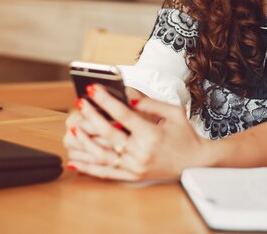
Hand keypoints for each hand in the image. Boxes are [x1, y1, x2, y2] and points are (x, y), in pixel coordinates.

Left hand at [64, 84, 208, 180]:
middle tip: (79, 102)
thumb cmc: (184, 135)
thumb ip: (149, 103)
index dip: (106, 101)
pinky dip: (89, 168)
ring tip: (71, 130)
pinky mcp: (132, 176)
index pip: (123, 115)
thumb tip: (127, 95)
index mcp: (152, 134)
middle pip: (109, 133)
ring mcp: (135, 166)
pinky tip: (75, 161)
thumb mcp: (173, 112)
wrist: (195, 163)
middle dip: (91, 116)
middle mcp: (141, 152)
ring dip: (84, 143)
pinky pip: (106, 173)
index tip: (93, 88)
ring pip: (102, 156)